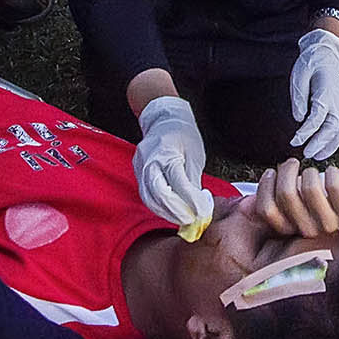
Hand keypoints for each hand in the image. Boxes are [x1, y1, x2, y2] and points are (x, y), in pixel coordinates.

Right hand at [133, 96, 213, 232]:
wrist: (162, 118)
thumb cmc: (182, 133)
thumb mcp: (195, 154)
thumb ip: (193, 179)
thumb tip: (197, 204)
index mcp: (167, 151)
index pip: (178, 181)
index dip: (190, 200)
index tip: (201, 212)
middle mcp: (150, 159)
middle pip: (159, 192)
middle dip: (175, 211)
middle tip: (190, 220)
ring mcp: (140, 165)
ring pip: (149, 197)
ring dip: (165, 212)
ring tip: (182, 219)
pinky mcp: (137, 171)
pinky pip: (145, 193)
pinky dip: (157, 205)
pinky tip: (170, 211)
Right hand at [249, 157, 338, 236]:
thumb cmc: (317, 196)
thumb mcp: (293, 199)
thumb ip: (272, 200)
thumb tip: (245, 202)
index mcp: (291, 229)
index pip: (267, 210)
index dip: (265, 187)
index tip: (271, 171)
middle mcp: (308, 230)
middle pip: (287, 195)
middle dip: (287, 171)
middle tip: (292, 163)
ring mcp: (329, 223)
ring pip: (309, 189)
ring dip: (309, 172)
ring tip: (312, 171)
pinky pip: (333, 186)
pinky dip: (331, 172)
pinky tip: (332, 171)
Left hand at [288, 29, 338, 160]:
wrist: (325, 56)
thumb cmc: (310, 65)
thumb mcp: (299, 75)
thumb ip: (299, 97)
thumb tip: (298, 118)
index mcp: (326, 90)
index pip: (318, 115)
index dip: (307, 130)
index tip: (295, 139)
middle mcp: (337, 100)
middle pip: (332, 125)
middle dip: (320, 142)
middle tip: (306, 153)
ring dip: (331, 145)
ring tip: (317, 157)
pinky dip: (337, 140)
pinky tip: (326, 150)